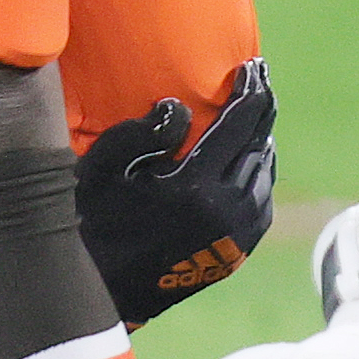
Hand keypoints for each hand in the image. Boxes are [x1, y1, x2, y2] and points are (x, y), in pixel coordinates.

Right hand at [73, 62, 276, 328]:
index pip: (240, 124)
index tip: (253, 66)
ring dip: (262, 141)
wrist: (103, 292)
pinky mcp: (235, 254)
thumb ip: (139, 132)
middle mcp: (225, 212)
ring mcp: (235, 237)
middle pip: (259, 145)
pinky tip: (251, 162)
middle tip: (260, 81)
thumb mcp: (102, 170)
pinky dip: (260, 175)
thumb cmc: (94, 222)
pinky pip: (260, 204)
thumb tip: (180, 107)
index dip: (252, 90)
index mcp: (195, 187)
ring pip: (264, 175)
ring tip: (254, 118)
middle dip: (262, 110)